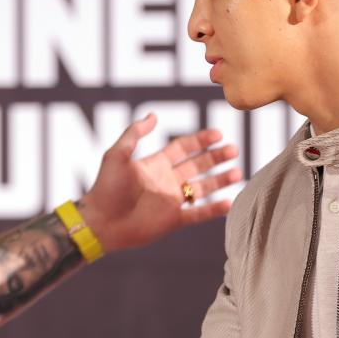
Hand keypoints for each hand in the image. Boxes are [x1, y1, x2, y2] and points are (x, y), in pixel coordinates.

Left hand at [79, 114, 240, 252]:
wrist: (100, 222)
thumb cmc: (105, 187)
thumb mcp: (117, 154)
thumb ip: (134, 133)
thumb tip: (153, 115)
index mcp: (155, 165)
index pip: (183, 148)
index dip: (200, 140)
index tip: (218, 134)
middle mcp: (166, 181)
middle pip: (197, 166)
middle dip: (216, 157)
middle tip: (234, 150)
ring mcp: (171, 201)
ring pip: (202, 188)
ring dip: (220, 180)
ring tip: (238, 172)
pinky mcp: (173, 220)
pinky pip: (198, 214)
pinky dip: (214, 209)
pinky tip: (229, 201)